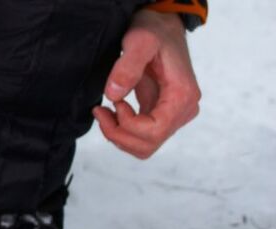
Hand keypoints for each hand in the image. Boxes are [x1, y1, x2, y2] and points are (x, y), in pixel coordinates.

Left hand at [93, 9, 199, 158]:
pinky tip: (112, 111)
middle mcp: (184, 110)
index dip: (127, 125)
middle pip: (148, 144)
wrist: (163, 27)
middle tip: (100, 111)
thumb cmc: (154, 31)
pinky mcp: (163, 115)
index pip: (154, 132)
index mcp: (183, 96)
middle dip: (117, 133)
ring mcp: (175, 115)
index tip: (114, 104)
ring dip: (118, 135)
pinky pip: (142, 137)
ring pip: (144, 146)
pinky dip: (122, 131)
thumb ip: (128, 67)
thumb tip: (114, 95)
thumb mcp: (140, 41)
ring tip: (103, 112)